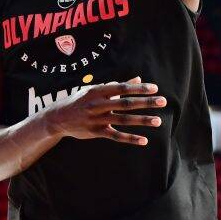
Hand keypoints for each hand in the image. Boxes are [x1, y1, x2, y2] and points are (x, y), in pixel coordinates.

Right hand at [43, 77, 165, 145]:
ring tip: (158, 121)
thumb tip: (138, 79)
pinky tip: (144, 140)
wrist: (58, 117)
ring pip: (123, 120)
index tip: (154, 88)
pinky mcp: (96, 132)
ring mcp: (97, 119)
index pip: (123, 88)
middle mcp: (98, 104)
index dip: (139, 88)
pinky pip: (116, 136)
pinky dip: (130, 138)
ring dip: (142, 120)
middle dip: (146, 102)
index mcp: (99, 91)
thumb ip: (117, 86)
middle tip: (162, 101)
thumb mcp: (96, 90)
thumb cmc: (80, 100)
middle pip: (126, 103)